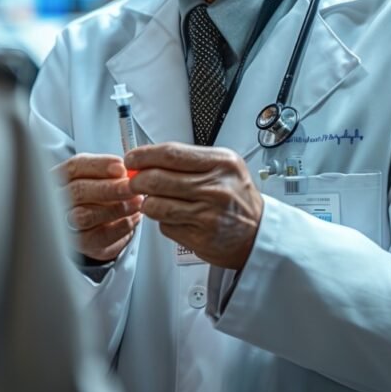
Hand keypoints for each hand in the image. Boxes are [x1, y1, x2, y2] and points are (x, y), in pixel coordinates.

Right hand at [53, 153, 142, 261]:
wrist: (101, 224)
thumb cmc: (101, 194)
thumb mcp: (104, 176)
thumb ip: (112, 170)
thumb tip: (125, 170)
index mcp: (62, 176)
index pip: (75, 167)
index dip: (98, 166)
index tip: (121, 167)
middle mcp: (58, 199)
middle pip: (78, 191)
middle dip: (108, 188)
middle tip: (131, 187)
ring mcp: (67, 223)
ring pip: (85, 216)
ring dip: (115, 208)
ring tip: (136, 202)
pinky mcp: (81, 243)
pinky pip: (99, 236)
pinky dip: (120, 226)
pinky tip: (134, 218)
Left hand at [125, 143, 263, 269]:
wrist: (258, 232)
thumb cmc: (237, 197)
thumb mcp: (223, 167)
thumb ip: (189, 160)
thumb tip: (148, 159)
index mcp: (222, 163)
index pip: (171, 154)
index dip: (144, 156)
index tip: (132, 158)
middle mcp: (216, 187)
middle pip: (158, 179)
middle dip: (137, 180)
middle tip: (134, 181)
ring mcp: (208, 214)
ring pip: (156, 205)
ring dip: (147, 203)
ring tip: (153, 201)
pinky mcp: (200, 237)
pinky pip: (165, 226)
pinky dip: (163, 221)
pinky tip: (175, 218)